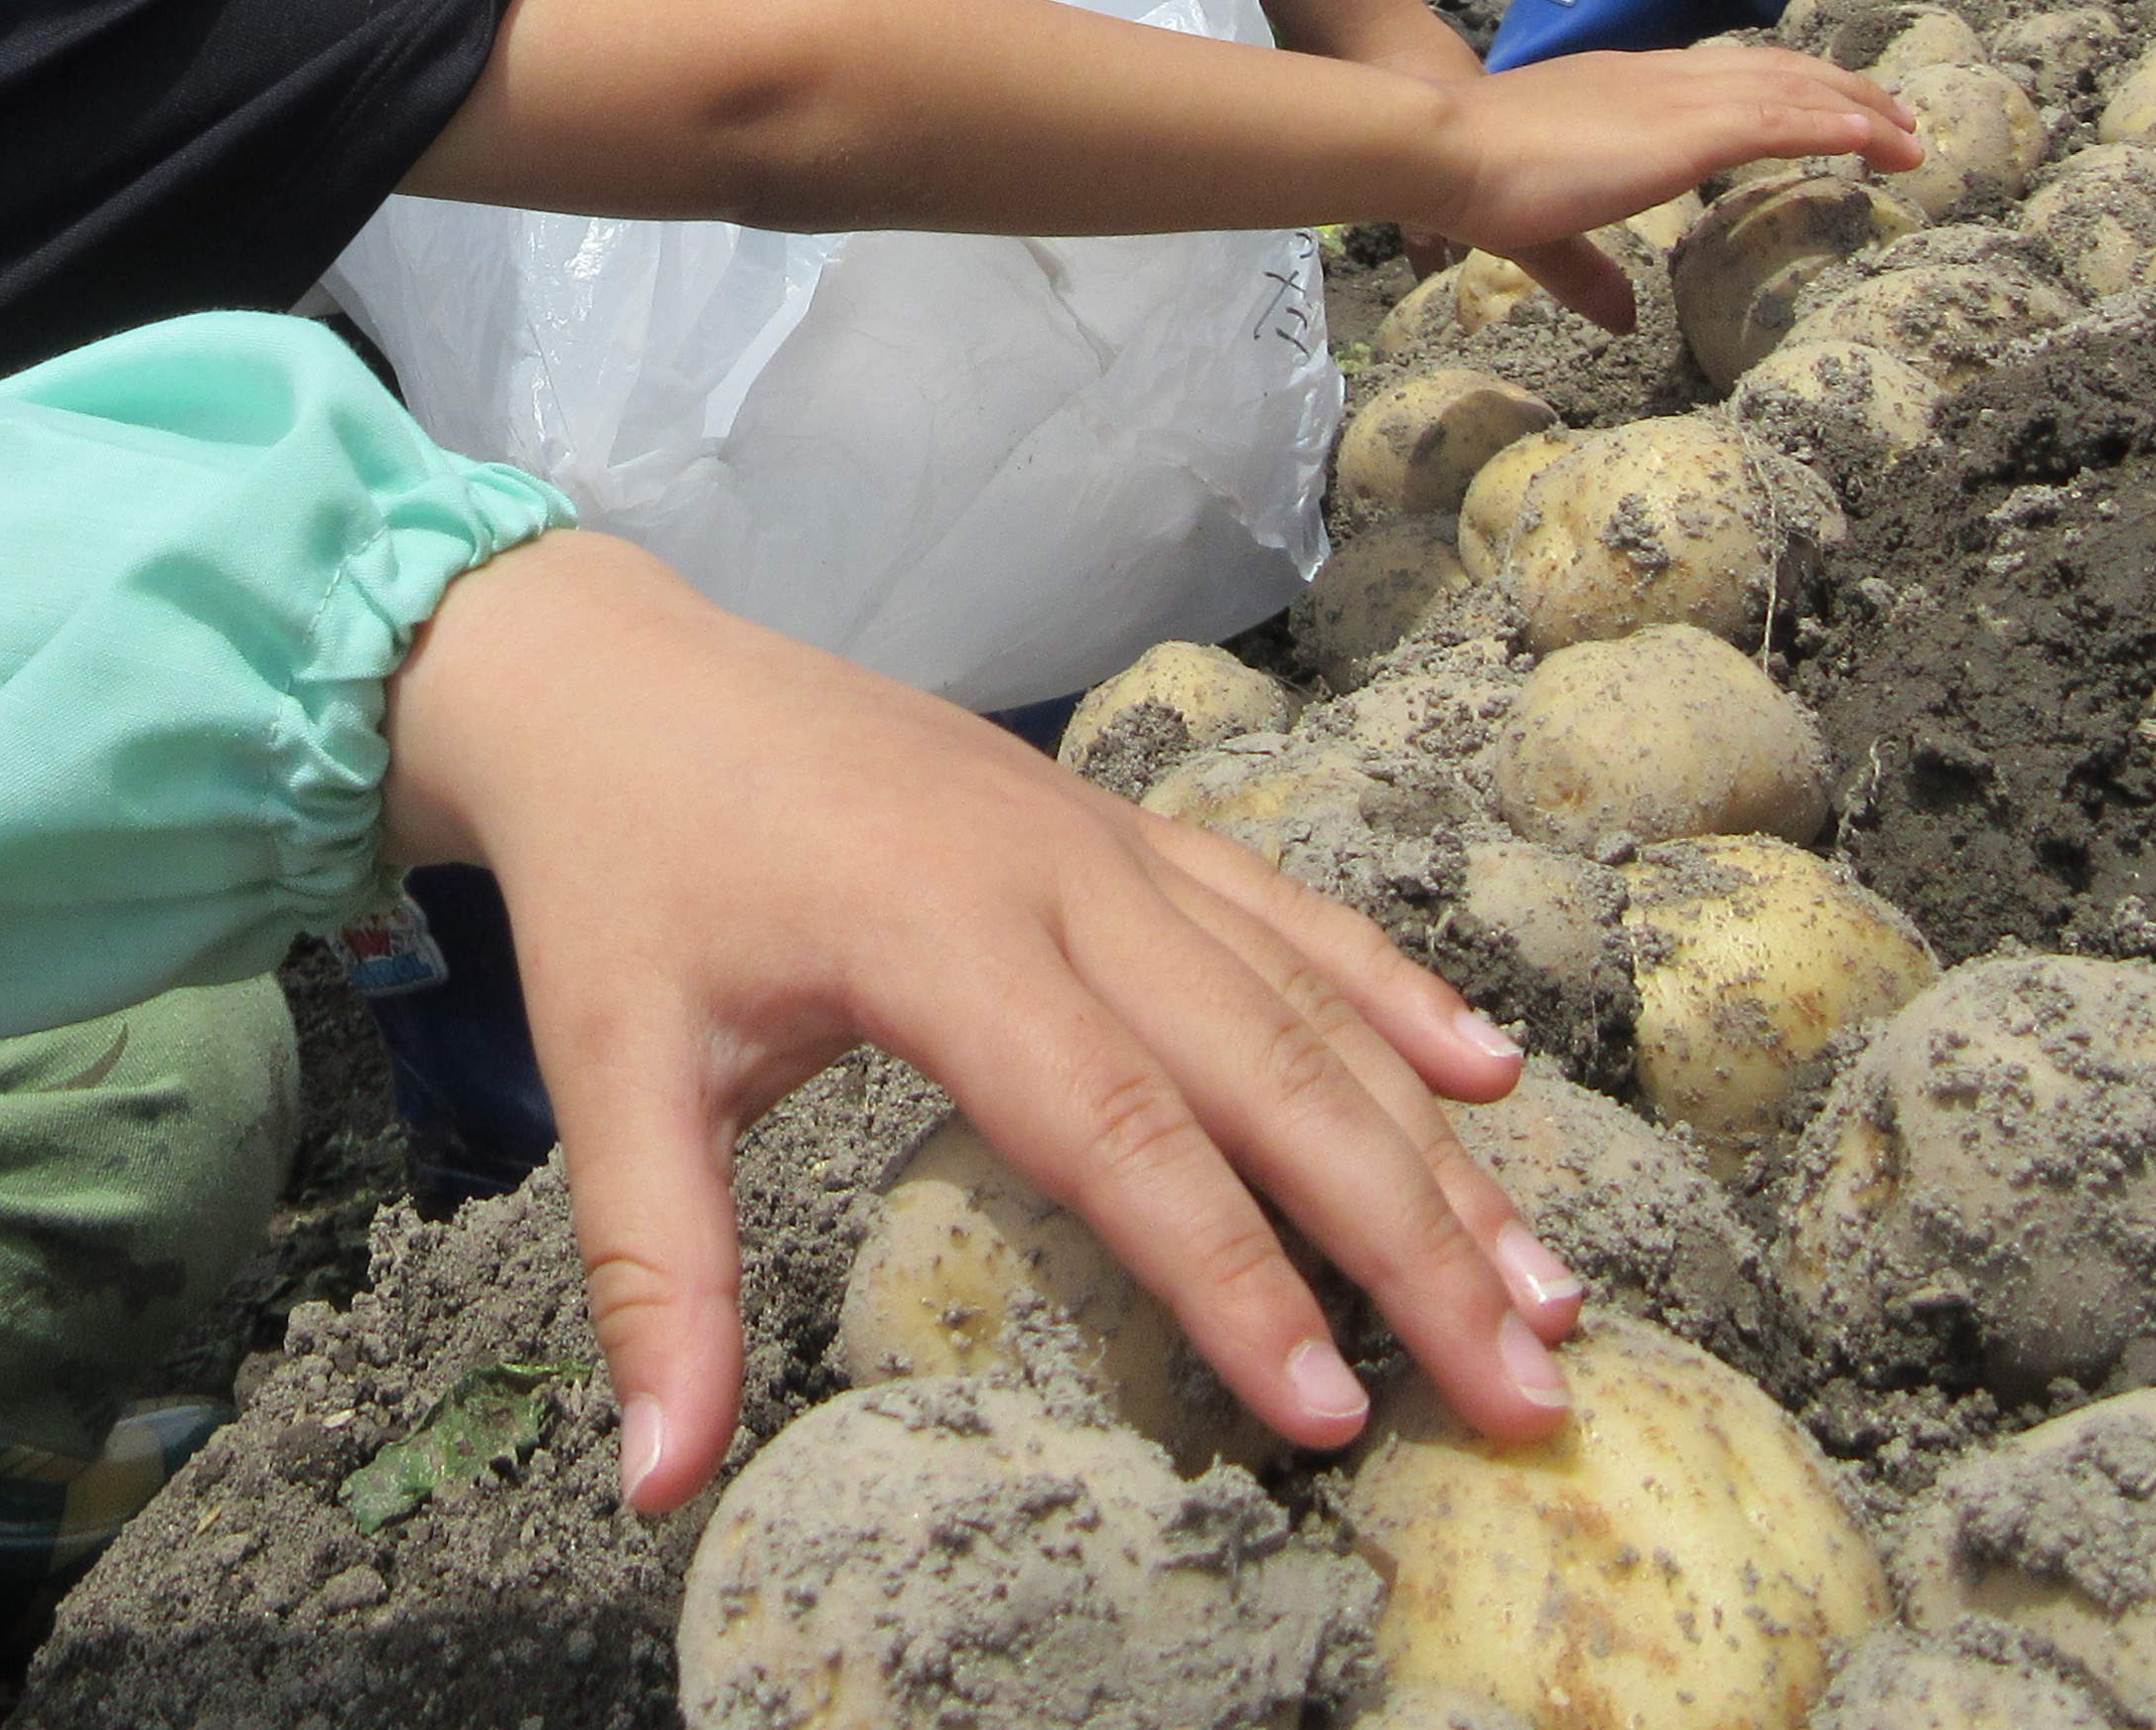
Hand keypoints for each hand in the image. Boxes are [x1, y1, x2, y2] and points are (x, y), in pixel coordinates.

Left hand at [380, 534, 1585, 1511]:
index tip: (1330, 1410)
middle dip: (1411, 1239)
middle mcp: (1055, 876)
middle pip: (1267, 1071)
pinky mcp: (1111, 822)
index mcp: (936, 935)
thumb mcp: (605, 1068)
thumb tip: (656, 1480)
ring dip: (1434, 1142)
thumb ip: (656, 1275)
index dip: (1233, 1273)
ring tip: (1550, 1282)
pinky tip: (1487, 1074)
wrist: (617, 675)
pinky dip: (1388, 990)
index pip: (1117, 1130)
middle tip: (1530, 1389)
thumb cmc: (620, 879)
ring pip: (1303, 997)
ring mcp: (1100, 838)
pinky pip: (1278, 910)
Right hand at [1421, 47, 1919, 267]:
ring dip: (1859, 108)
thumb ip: (1590, 274)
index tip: (1827, 113)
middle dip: (1841, 91)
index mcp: (1629, 89)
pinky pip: (1783, 119)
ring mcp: (1678, 98)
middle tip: (1895, 121)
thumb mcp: (1546, 234)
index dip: (1785, 90)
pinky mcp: (1687, 130)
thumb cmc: (1477, 184)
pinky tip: (1878, 139)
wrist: (1447, 148)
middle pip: (1776, 70)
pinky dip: (1837, 124)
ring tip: (1910, 136)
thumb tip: (1624, 320)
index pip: (1727, 76)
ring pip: (1793, 88)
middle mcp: (1663, 79)